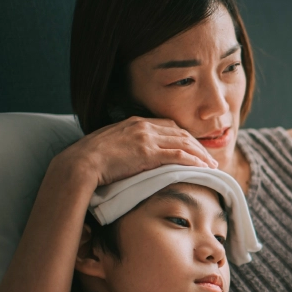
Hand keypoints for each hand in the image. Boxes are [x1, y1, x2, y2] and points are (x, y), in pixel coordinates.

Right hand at [54, 116, 218, 187]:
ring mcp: (146, 138)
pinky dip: (193, 161)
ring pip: (184, 143)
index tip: (195, 147)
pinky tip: (202, 168)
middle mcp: (143, 126)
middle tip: (209, 158)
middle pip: (180, 133)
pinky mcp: (147, 153)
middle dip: (198, 145)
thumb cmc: (90, 159)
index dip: (185, 137)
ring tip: (211, 166)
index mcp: (135, 122)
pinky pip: (178, 155)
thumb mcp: (111, 145)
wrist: (79, 163)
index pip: (169, 126)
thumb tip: (132, 155)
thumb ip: (126, 145)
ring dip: (201, 155)